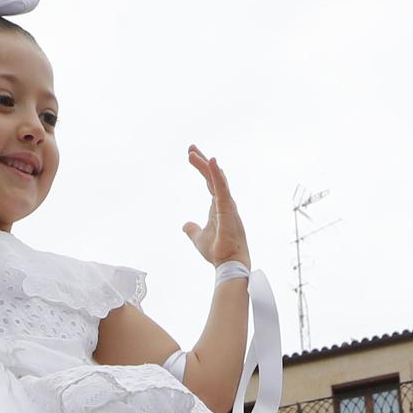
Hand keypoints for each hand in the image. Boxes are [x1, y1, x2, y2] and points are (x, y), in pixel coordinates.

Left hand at [181, 148, 249, 268]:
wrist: (227, 264)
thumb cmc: (218, 251)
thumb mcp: (199, 238)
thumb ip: (192, 230)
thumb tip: (185, 225)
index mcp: (218, 206)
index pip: (210, 182)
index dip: (202, 168)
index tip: (192, 155)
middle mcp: (224, 202)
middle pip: (213, 176)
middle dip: (202, 161)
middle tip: (190, 148)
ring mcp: (227, 204)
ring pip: (216, 179)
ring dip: (205, 165)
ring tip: (192, 153)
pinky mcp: (227, 208)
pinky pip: (221, 187)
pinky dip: (216, 174)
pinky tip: (211, 161)